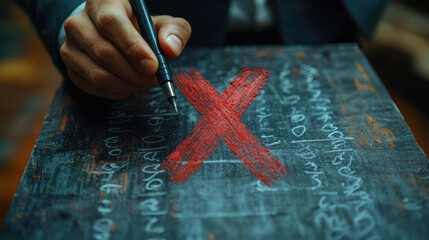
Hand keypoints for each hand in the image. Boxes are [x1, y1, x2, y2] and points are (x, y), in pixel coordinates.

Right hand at [60, 0, 190, 99]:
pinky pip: (95, 88)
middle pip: (105, 54)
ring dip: (128, 85)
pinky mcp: (69, 67)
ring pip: (99, 75)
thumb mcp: (162, 24)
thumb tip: (171, 48)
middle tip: (154, 79)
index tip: (153, 66)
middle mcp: (79, 22)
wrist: (113, 36)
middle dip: (136, 74)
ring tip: (143, 81)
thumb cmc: (141, 28)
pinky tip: (129, 84)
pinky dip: (118, 91)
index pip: (111, 23)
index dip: (133, 47)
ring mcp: (69, 46)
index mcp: (103, 2)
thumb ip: (175, 31)